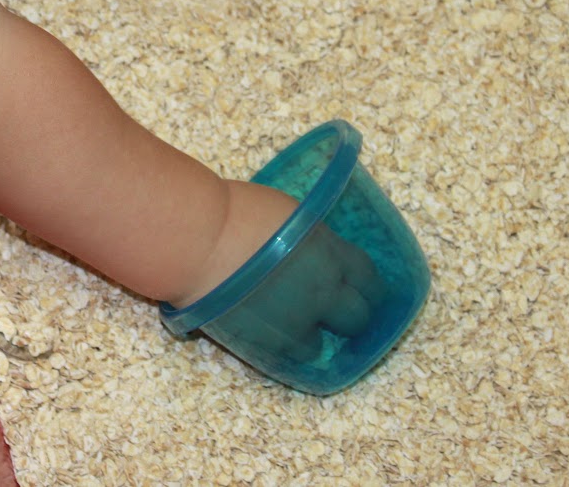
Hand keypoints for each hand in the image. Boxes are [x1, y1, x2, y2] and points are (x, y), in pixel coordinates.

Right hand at [234, 219, 387, 362]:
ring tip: (295, 328)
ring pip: (320, 345)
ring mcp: (296, 321)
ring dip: (311, 336)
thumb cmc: (235, 213)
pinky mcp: (267, 342)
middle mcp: (322, 290)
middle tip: (335, 313)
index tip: (366, 291)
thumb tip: (308, 251)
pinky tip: (271, 334)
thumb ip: (307, 238)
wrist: (199, 241)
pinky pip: (286, 356)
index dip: (370, 287)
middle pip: (357, 317)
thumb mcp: (288, 214)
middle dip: (350, 316)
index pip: (368, 277)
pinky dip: (282, 347)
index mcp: (330, 252)